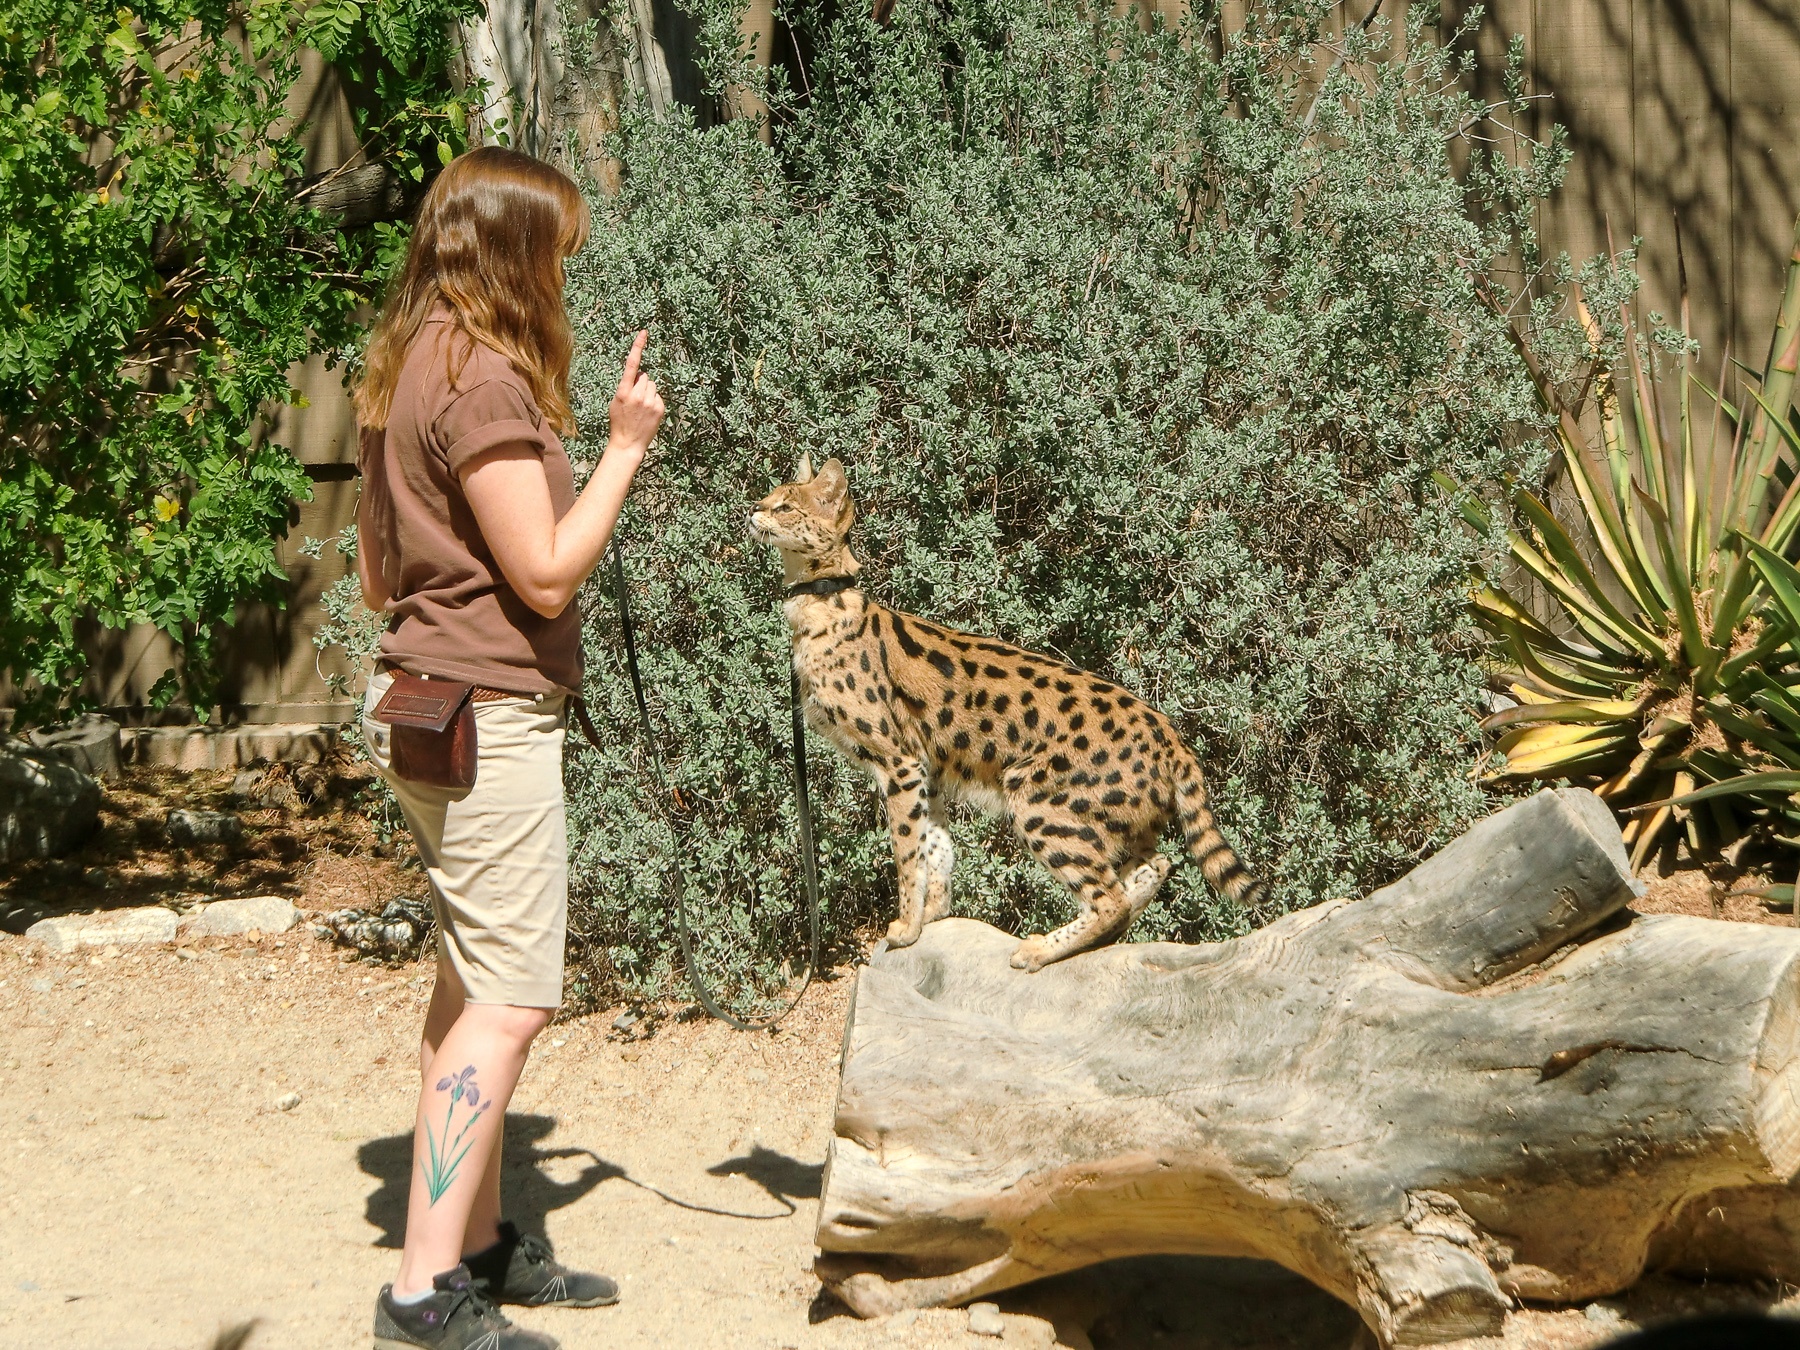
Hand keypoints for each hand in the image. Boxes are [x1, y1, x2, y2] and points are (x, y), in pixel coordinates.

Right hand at [607, 329, 664, 456]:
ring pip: (653, 386)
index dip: (638, 347)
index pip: (632, 364)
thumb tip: (640, 376)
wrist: (628, 443)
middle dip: (641, 384)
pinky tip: (647, 413)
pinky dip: (654, 401)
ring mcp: (650, 402)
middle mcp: (638, 395)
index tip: (644, 333)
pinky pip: (658, 396)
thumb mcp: (616, 402)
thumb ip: (626, 387)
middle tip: (635, 400)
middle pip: (645, 377)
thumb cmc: (619, 422)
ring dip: (649, 393)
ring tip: (641, 408)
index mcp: (623, 391)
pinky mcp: (660, 408)